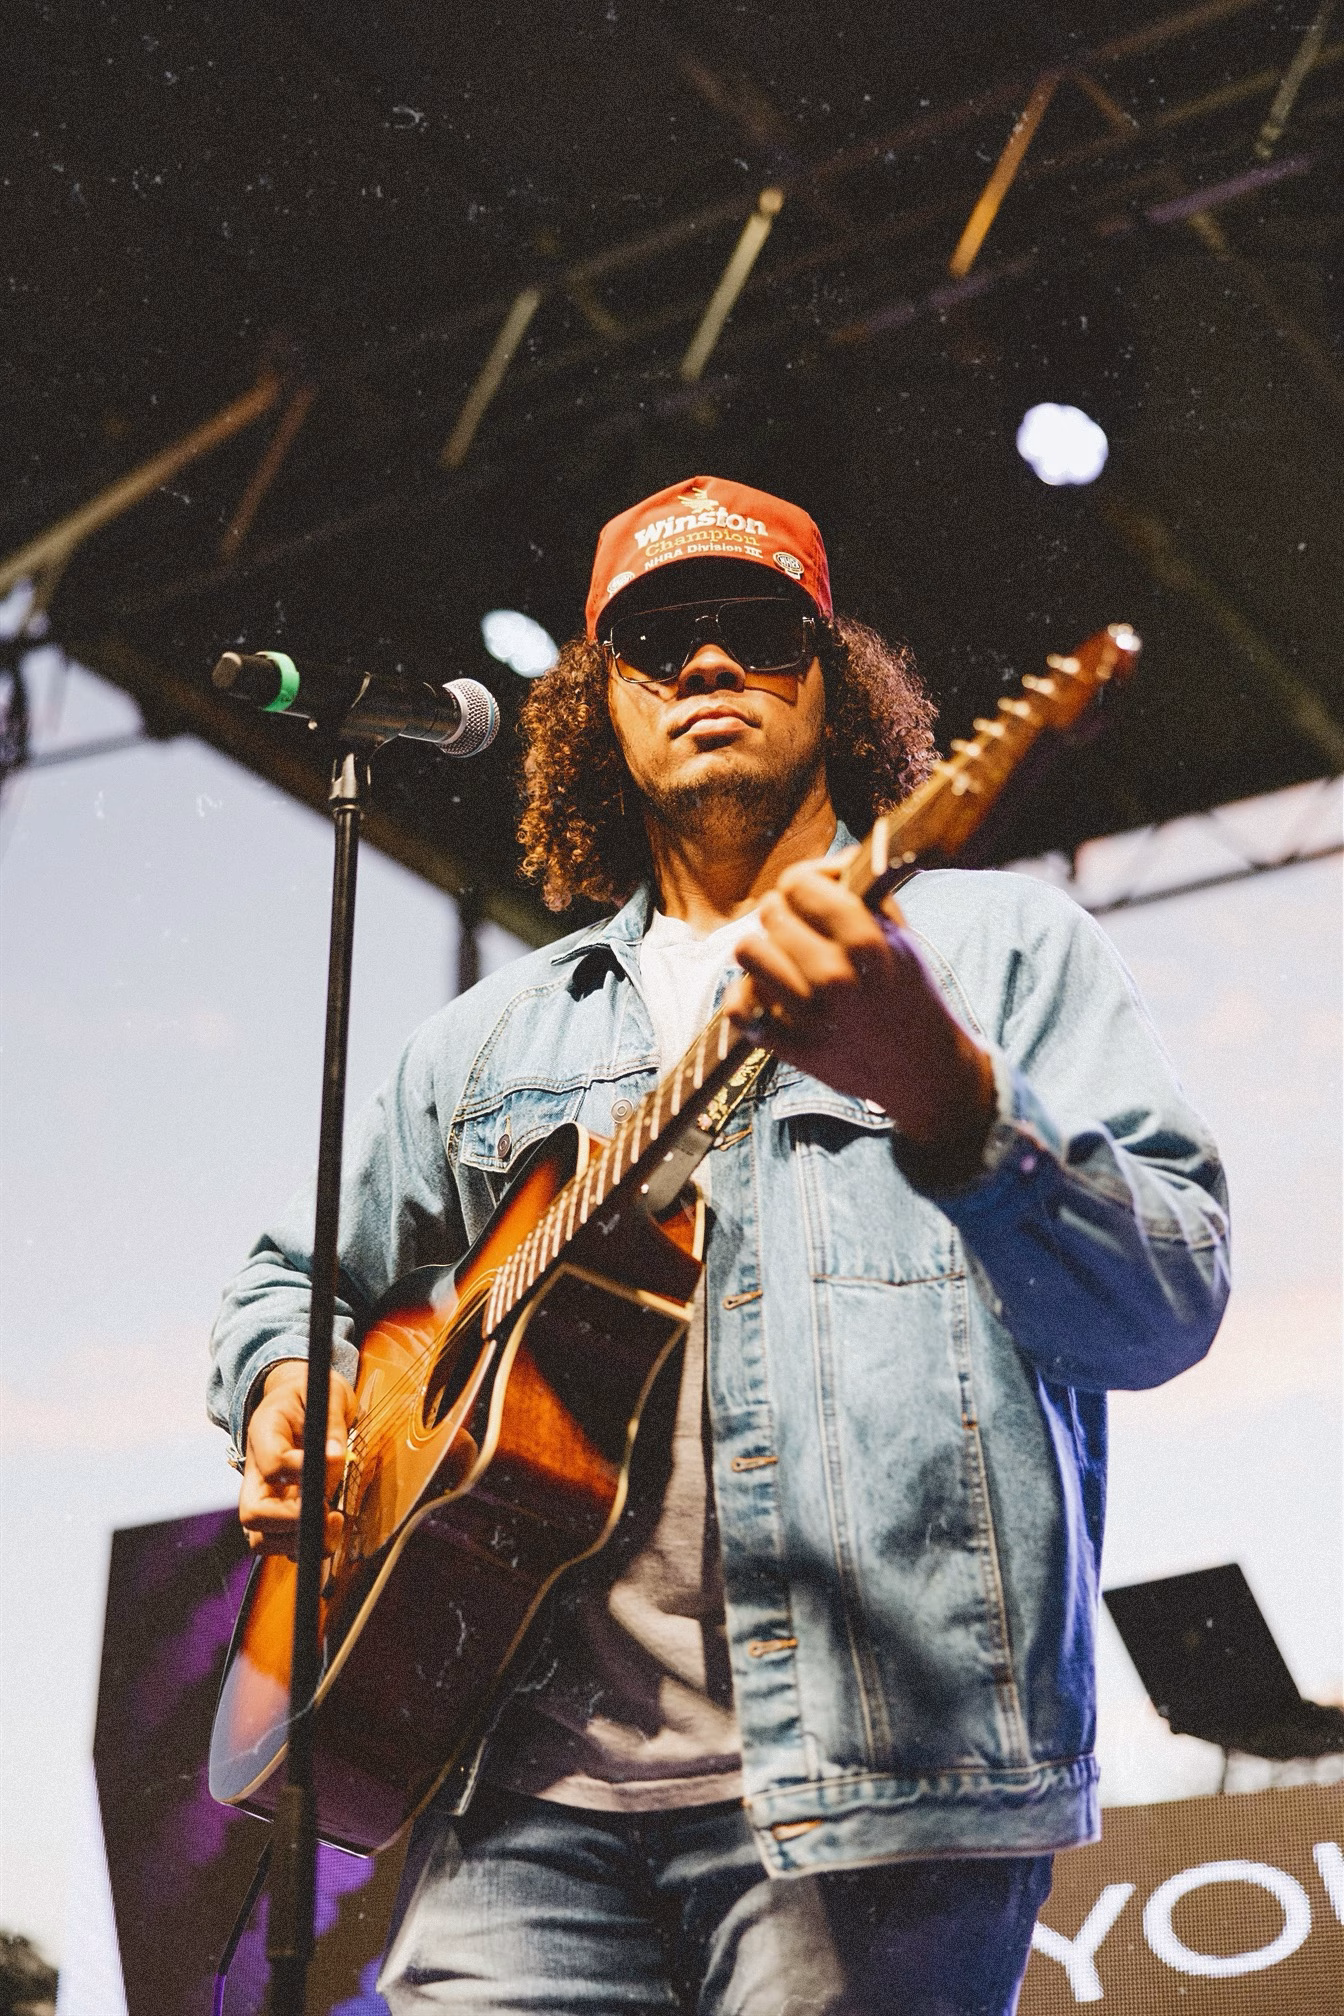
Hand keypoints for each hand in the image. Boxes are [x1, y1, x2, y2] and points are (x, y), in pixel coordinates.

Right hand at [238, 1360, 358, 1557]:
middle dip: (291, 1521)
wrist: (297, 1398)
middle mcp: (256, 1470)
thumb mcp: (325, 1394)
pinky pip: (282, 1544)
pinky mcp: (279, 1513)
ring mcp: (265, 1496)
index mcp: (263, 1432)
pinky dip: (305, 1547)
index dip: (297, 1470)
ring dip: (298, 1542)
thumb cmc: (310, 1396)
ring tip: (333, 1521)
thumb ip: (331, 1425)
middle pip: (253, 1514)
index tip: (330, 1462)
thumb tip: (335, 1457)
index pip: (270, 1462)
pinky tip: (330, 1529)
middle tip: (327, 1511)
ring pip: (261, 1538)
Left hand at [722, 857, 995, 1161]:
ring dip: (764, 950)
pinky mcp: (790, 1049)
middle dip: (784, 914)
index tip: (813, 896)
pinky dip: (748, 996)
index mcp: (866, 944)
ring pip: (747, 951)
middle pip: (770, 912)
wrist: (924, 1070)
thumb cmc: (910, 995)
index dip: (803, 884)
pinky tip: (769, 994)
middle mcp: (834, 979)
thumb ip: (865, 894)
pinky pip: (739, 1007)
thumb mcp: (902, 938)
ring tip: (784, 959)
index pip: (798, 883)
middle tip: (801, 931)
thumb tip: (831, 861)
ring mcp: (809, 1017)